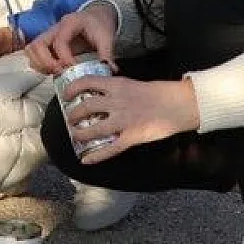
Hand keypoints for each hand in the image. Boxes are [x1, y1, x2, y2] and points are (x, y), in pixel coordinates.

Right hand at [26, 4, 118, 75]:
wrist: (96, 17)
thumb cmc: (99, 25)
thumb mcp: (107, 37)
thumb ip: (107, 53)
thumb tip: (110, 70)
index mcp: (70, 23)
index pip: (60, 40)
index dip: (64, 57)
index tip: (73, 68)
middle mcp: (55, 28)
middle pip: (38, 44)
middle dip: (46, 62)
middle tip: (60, 71)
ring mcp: (49, 35)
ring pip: (32, 49)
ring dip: (40, 63)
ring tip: (55, 72)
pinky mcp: (48, 43)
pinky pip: (34, 54)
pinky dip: (39, 64)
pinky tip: (52, 71)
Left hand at [61, 75, 199, 163]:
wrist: (178, 104)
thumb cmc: (158, 93)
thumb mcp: (132, 84)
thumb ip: (116, 89)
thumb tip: (101, 93)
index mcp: (117, 85)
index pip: (87, 82)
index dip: (72, 89)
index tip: (65, 95)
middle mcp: (116, 102)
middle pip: (86, 107)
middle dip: (73, 115)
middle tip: (70, 120)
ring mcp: (123, 121)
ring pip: (93, 129)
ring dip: (80, 134)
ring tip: (76, 136)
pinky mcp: (131, 137)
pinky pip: (110, 148)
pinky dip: (96, 156)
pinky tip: (86, 161)